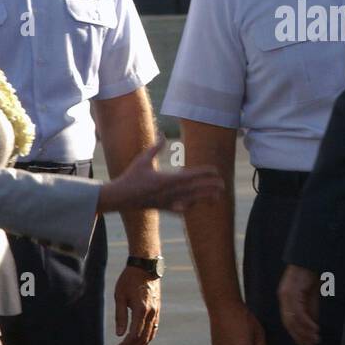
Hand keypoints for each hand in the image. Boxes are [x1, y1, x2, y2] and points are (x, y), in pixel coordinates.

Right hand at [98, 138, 223, 212]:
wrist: (120, 197)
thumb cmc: (131, 176)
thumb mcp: (143, 159)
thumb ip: (155, 148)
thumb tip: (162, 134)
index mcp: (167, 179)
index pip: (191, 176)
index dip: (205, 173)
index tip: (215, 171)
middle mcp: (170, 192)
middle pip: (196, 190)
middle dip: (211, 187)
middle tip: (224, 184)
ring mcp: (168, 202)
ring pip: (192, 201)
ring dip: (205, 198)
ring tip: (217, 197)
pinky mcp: (164, 208)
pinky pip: (181, 209)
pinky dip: (191, 207)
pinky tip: (196, 205)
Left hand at [112, 264, 160, 344]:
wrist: (146, 265)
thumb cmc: (129, 279)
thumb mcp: (120, 296)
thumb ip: (120, 316)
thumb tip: (120, 334)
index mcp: (141, 309)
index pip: (134, 334)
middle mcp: (151, 312)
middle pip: (143, 338)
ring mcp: (156, 311)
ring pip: (150, 335)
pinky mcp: (157, 309)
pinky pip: (154, 328)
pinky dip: (147, 338)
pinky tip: (141, 343)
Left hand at [277, 264, 319, 344]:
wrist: (309, 257)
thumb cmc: (311, 275)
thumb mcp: (311, 296)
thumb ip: (310, 310)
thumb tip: (313, 327)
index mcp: (285, 298)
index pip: (288, 322)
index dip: (297, 335)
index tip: (307, 344)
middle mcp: (283, 297)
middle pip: (289, 323)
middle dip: (300, 336)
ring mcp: (285, 295)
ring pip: (293, 319)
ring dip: (304, 331)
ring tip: (315, 338)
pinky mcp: (291, 292)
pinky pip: (298, 312)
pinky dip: (306, 322)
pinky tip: (315, 328)